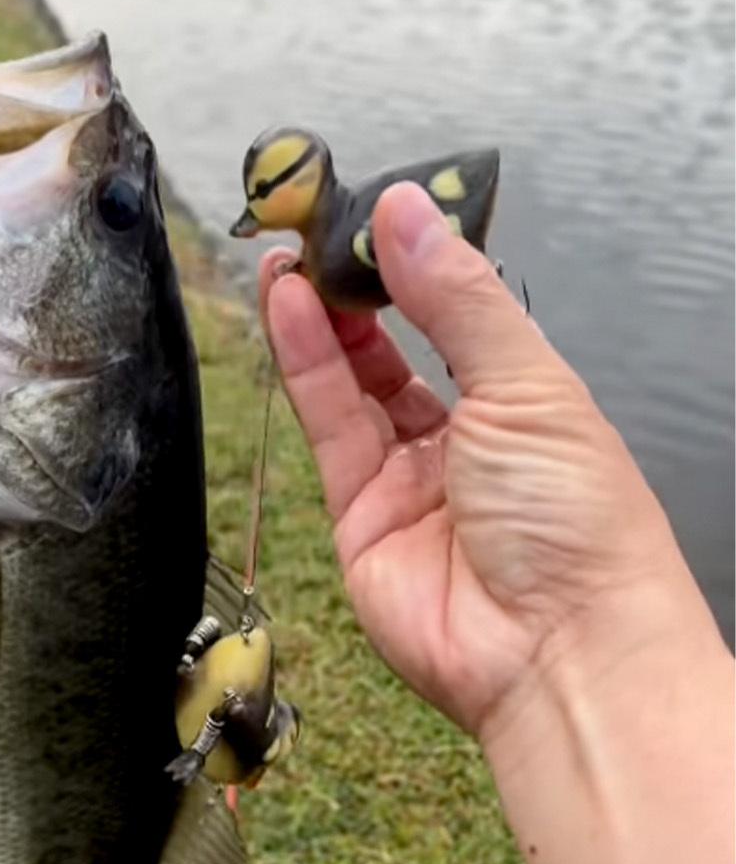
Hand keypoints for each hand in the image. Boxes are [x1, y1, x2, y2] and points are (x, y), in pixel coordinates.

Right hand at [260, 181, 706, 739]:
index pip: (456, 313)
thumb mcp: (528, 384)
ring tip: (284, 260)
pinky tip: (289, 311)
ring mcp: (407, 477)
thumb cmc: (579, 527)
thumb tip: (410, 215)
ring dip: (316, 318)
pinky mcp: (357, 515)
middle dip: (352, 288)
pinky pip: (326, 426)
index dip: (412, 263)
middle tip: (310, 230)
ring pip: (350, 382)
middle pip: (393, 346)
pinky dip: (305, 365)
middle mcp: (465, 435)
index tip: (372, 212)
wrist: (554, 650)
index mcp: (526, 400)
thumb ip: (456, 299)